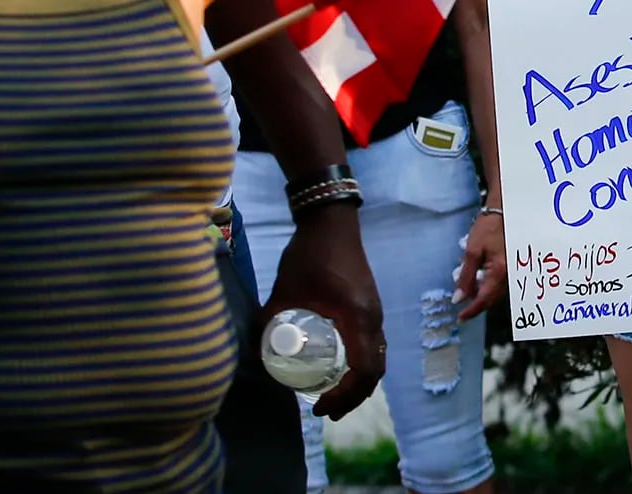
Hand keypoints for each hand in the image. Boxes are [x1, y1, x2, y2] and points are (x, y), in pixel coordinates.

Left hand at [263, 204, 385, 420]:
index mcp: (357, 318)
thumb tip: (253, 351)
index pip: (361, 371)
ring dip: (360, 382)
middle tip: (326, 411)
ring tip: (334, 396)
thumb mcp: (284, 291)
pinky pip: (373, 344)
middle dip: (353, 397)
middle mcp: (373, 318)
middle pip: (374, 371)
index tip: (319, 407)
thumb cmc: (310, 255)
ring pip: (377, 358)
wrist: (331, 221)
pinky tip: (341, 367)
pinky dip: (362, 364)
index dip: (343, 396)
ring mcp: (375, 311)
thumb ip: (268, 320)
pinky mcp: (371, 305)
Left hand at [456, 208, 504, 318]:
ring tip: (468, 285)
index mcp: (499, 272)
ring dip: (482, 294)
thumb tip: (459, 298)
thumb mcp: (471, 251)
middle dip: (476, 303)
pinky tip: (480, 277)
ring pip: (497, 293)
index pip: (484, 300)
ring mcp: (514, 272)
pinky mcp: (514, 267)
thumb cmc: (487, 228)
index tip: (460, 317)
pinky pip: (501, 284)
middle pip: (492, 299)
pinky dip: (489, 286)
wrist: (505, 211)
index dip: (471, 311)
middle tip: (461, 300)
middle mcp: (510, 276)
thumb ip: (466, 276)